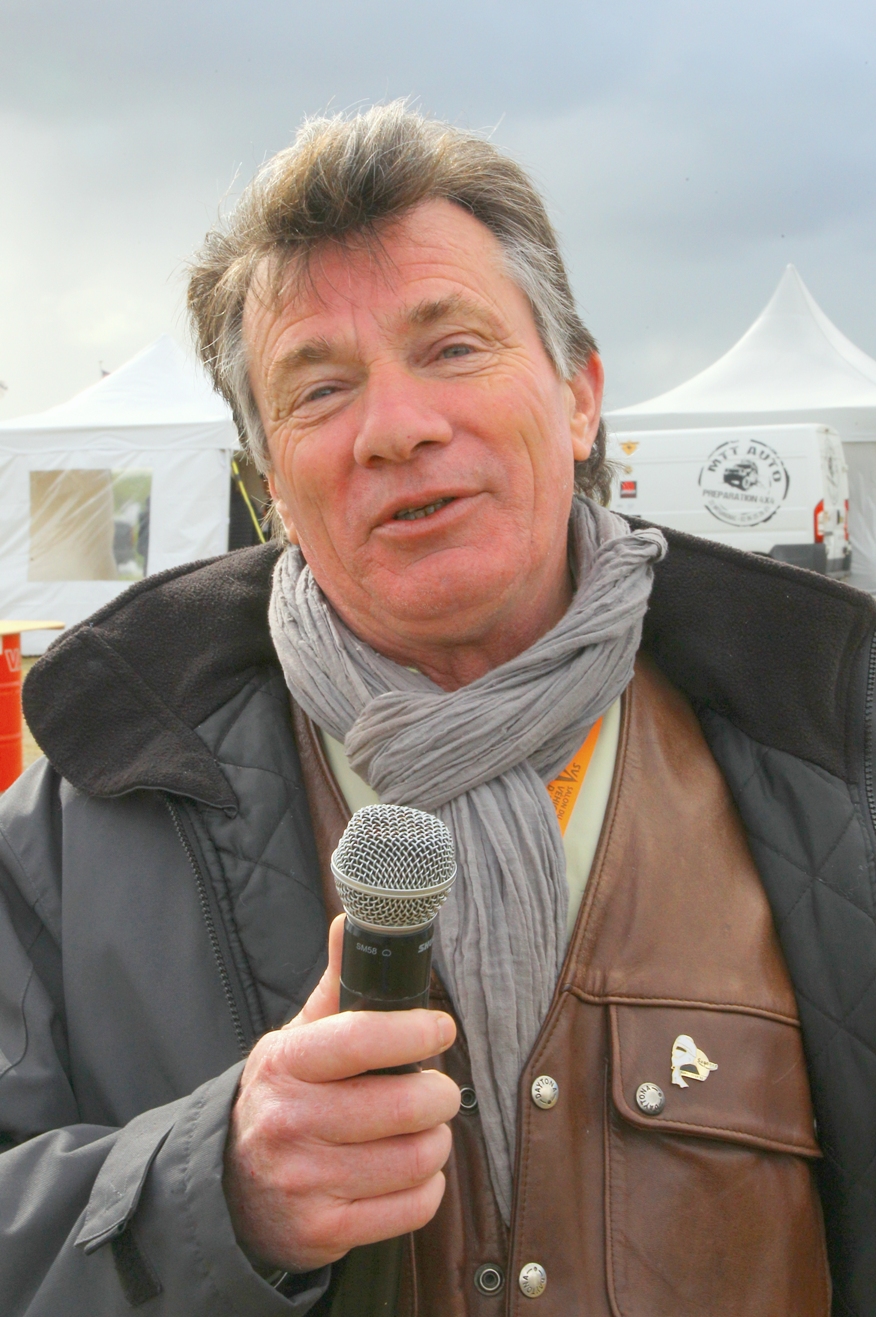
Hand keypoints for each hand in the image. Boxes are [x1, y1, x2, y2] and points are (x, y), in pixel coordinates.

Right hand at [223, 915, 458, 1271]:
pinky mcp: (325, 1231)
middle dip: (438, 1095)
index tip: (440, 1028)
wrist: (232, 1192)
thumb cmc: (285, 1100)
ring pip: (415, 1158)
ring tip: (423, 1131)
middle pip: (402, 1106)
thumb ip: (336, 986)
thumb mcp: (297, 1041)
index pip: (359, 1039)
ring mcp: (306, 1182)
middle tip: (437, 1090)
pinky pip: (413, 1207)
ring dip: (436, 1142)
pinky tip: (410, 1173)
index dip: (412, 1031)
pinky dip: (427, 1188)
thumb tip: (351, 919)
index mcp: (285, 1065)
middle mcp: (289, 1122)